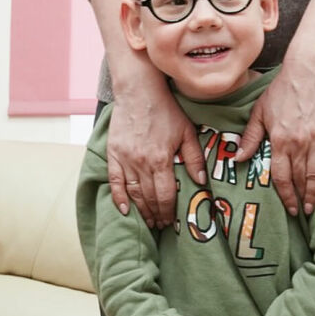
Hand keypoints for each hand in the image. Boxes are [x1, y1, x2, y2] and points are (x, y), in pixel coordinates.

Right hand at [108, 82, 205, 227]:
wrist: (139, 91)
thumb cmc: (166, 110)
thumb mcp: (187, 131)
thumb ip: (194, 158)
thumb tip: (201, 182)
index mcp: (161, 159)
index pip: (165, 195)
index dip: (169, 211)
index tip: (171, 221)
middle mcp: (141, 162)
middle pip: (149, 197)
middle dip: (156, 214)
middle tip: (161, 225)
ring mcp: (125, 159)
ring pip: (132, 193)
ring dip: (141, 210)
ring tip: (148, 221)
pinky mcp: (113, 153)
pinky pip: (114, 181)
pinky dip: (119, 197)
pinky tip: (125, 210)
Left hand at [236, 54, 314, 216]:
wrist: (307, 71)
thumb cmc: (280, 91)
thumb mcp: (259, 112)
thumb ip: (251, 138)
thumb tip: (238, 158)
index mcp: (279, 140)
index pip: (280, 176)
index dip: (284, 195)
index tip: (287, 208)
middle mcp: (298, 144)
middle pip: (298, 178)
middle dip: (299, 198)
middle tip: (300, 212)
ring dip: (314, 193)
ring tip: (312, 207)